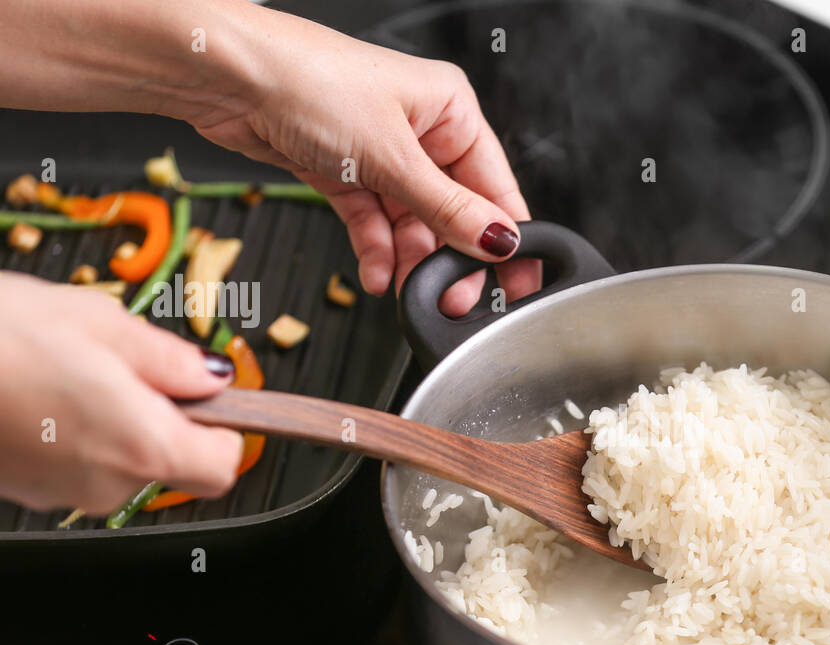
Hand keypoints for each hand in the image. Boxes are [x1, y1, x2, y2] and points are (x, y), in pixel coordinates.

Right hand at [0, 273, 242, 513]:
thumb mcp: (102, 323)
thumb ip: (170, 358)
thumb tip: (211, 376)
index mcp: (145, 444)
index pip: (222, 465)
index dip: (224, 429)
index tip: (211, 397)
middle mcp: (107, 482)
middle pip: (169, 463)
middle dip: (162, 418)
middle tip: (125, 365)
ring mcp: (60, 493)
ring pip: (117, 463)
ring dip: (111, 423)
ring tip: (69, 370)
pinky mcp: (22, 490)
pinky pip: (69, 464)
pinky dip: (68, 433)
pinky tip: (36, 391)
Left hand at [181, 9, 540, 311]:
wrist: (225, 75)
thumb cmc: (307, 80)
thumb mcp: (392, 156)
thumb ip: (449, 208)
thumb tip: (498, 241)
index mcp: (450, 111)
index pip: (495, 186)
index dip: (507, 238)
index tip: (516, 282)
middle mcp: (421, 131)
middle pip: (454, 211)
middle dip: (452, 257)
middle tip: (454, 295)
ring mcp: (381, 153)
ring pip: (412, 223)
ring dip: (409, 260)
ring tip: (407, 289)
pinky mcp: (344, 172)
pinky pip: (374, 222)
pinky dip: (376, 250)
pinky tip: (377, 274)